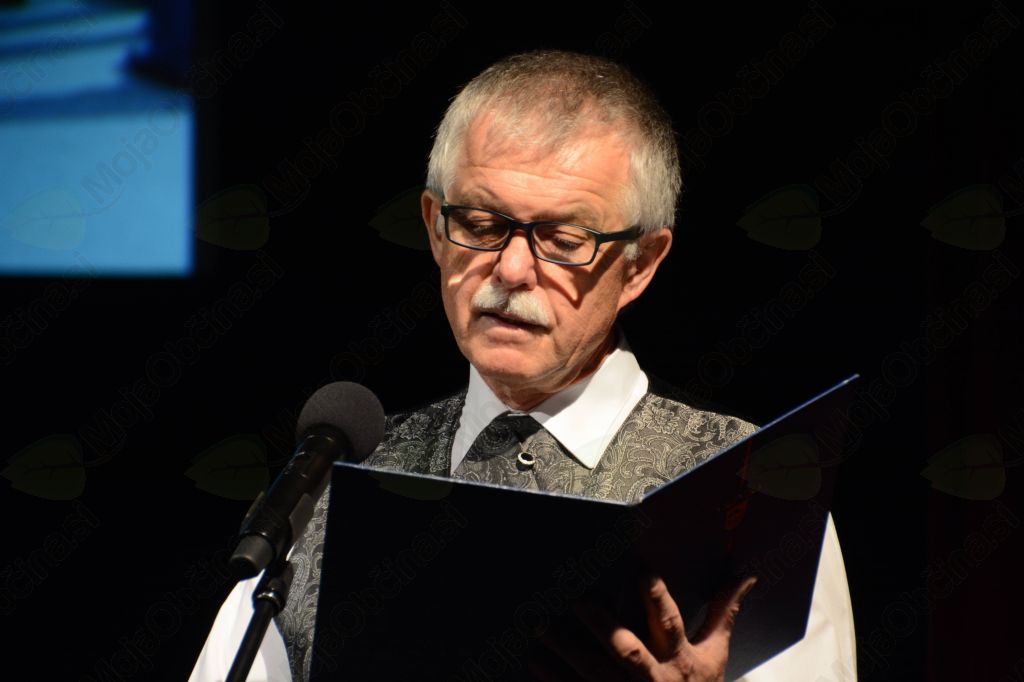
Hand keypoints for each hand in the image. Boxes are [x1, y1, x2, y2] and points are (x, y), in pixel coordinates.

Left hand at [533, 574, 756, 681]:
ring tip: (543, 627)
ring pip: (594, 672)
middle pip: (628, 650)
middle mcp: (654, 680)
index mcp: (680, 660)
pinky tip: (535, 661)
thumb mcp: (714, 656)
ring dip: (567, 649)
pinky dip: (554, 679)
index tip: (642, 573)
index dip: (657, 600)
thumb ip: (724, 614)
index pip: (669, 624)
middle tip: (578, 601)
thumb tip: (745, 575)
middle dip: (603, 626)